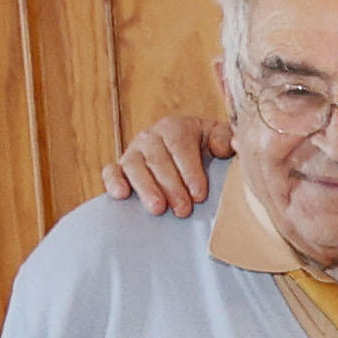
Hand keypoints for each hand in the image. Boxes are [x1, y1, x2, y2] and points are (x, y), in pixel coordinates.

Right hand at [98, 116, 233, 215]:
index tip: (200, 195)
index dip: (190, 171)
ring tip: (158, 209)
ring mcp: (133, 151)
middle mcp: (152, 137)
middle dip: (171, 187)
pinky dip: (114, 181)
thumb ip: (226, 139)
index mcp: (176, 127)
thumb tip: (224, 146)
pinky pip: (111, 171)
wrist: (190, 156)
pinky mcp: (120, 166)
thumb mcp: (220, 140)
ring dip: (145, 188)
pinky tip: (121, 195)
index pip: (180, 146)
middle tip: (183, 210)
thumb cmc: (208, 150)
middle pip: (157, 159)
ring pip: (134, 166)